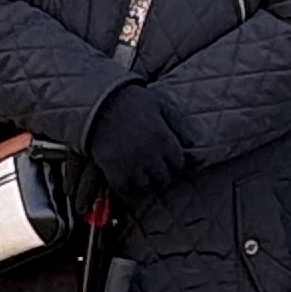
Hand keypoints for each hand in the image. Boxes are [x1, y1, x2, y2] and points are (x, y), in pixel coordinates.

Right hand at [82, 81, 185, 200]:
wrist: (98, 102)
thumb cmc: (130, 100)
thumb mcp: (160, 104)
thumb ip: (178, 123)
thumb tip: (192, 142)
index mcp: (163, 138)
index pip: (178, 163)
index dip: (173, 163)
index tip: (167, 162)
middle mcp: (150, 154)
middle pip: (163, 178)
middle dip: (160, 176)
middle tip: (155, 174)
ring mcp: (131, 163)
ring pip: (145, 187)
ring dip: (144, 185)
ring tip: (141, 179)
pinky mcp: (113, 169)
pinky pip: (125, 190)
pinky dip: (128, 192)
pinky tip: (128, 188)